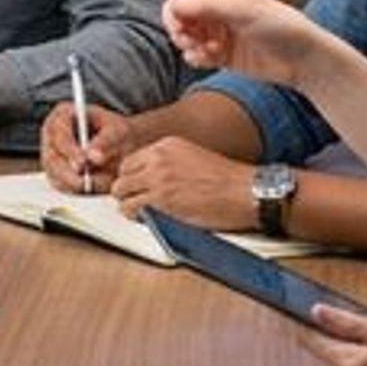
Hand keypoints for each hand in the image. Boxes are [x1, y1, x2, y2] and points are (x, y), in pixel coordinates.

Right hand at [37, 101, 150, 192]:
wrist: (123, 145)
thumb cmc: (118, 132)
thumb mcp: (117, 130)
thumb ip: (106, 142)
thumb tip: (93, 157)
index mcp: (63, 115)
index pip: (59, 132)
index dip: (69, 149)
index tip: (83, 162)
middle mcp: (52, 135)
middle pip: (51, 157)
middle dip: (68, 171)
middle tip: (85, 181)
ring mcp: (51, 155)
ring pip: (54, 174)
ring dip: (72, 182)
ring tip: (93, 184)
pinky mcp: (56, 173)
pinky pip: (60, 185)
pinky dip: (74, 189)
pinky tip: (90, 187)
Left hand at [105, 137, 255, 229]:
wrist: (245, 191)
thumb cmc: (228, 180)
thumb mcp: (193, 157)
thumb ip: (168, 163)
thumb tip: (151, 177)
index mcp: (166, 145)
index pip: (130, 160)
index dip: (130, 177)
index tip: (135, 187)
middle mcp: (158, 159)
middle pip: (122, 176)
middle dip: (126, 191)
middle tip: (135, 202)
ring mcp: (157, 179)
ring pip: (121, 192)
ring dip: (128, 204)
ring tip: (141, 212)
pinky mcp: (161, 201)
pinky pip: (131, 209)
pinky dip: (135, 217)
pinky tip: (147, 219)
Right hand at [125, 0, 327, 86]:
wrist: (301, 59)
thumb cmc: (281, 26)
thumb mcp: (243, 12)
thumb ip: (206, 9)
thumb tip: (173, 8)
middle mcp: (214, 6)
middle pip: (172, 9)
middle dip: (174, 23)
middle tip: (187, 34)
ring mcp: (215, 29)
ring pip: (180, 34)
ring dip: (187, 43)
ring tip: (207, 49)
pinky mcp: (218, 52)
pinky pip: (191, 53)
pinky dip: (196, 57)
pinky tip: (210, 58)